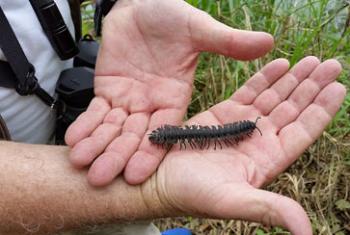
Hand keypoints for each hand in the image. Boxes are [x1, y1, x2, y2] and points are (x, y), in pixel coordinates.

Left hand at [65, 0, 273, 185]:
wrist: (141, 5)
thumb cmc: (171, 15)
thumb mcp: (199, 29)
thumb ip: (228, 41)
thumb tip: (269, 42)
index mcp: (175, 98)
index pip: (165, 132)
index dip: (150, 152)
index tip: (137, 173)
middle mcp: (152, 105)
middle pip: (134, 137)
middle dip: (117, 156)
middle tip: (101, 178)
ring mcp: (128, 100)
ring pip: (113, 129)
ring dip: (98, 146)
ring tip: (82, 164)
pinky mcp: (107, 91)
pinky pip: (96, 113)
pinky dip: (85, 126)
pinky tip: (75, 141)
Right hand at [151, 57, 344, 233]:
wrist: (161, 179)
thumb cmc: (193, 194)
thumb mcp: (232, 201)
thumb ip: (268, 209)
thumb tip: (306, 231)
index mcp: (267, 159)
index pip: (302, 132)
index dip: (321, 110)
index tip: (338, 87)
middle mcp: (258, 140)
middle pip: (293, 109)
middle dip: (312, 87)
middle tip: (331, 64)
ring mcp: (241, 124)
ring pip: (273, 97)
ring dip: (293, 79)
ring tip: (311, 60)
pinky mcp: (222, 113)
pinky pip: (249, 91)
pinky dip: (265, 78)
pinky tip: (280, 64)